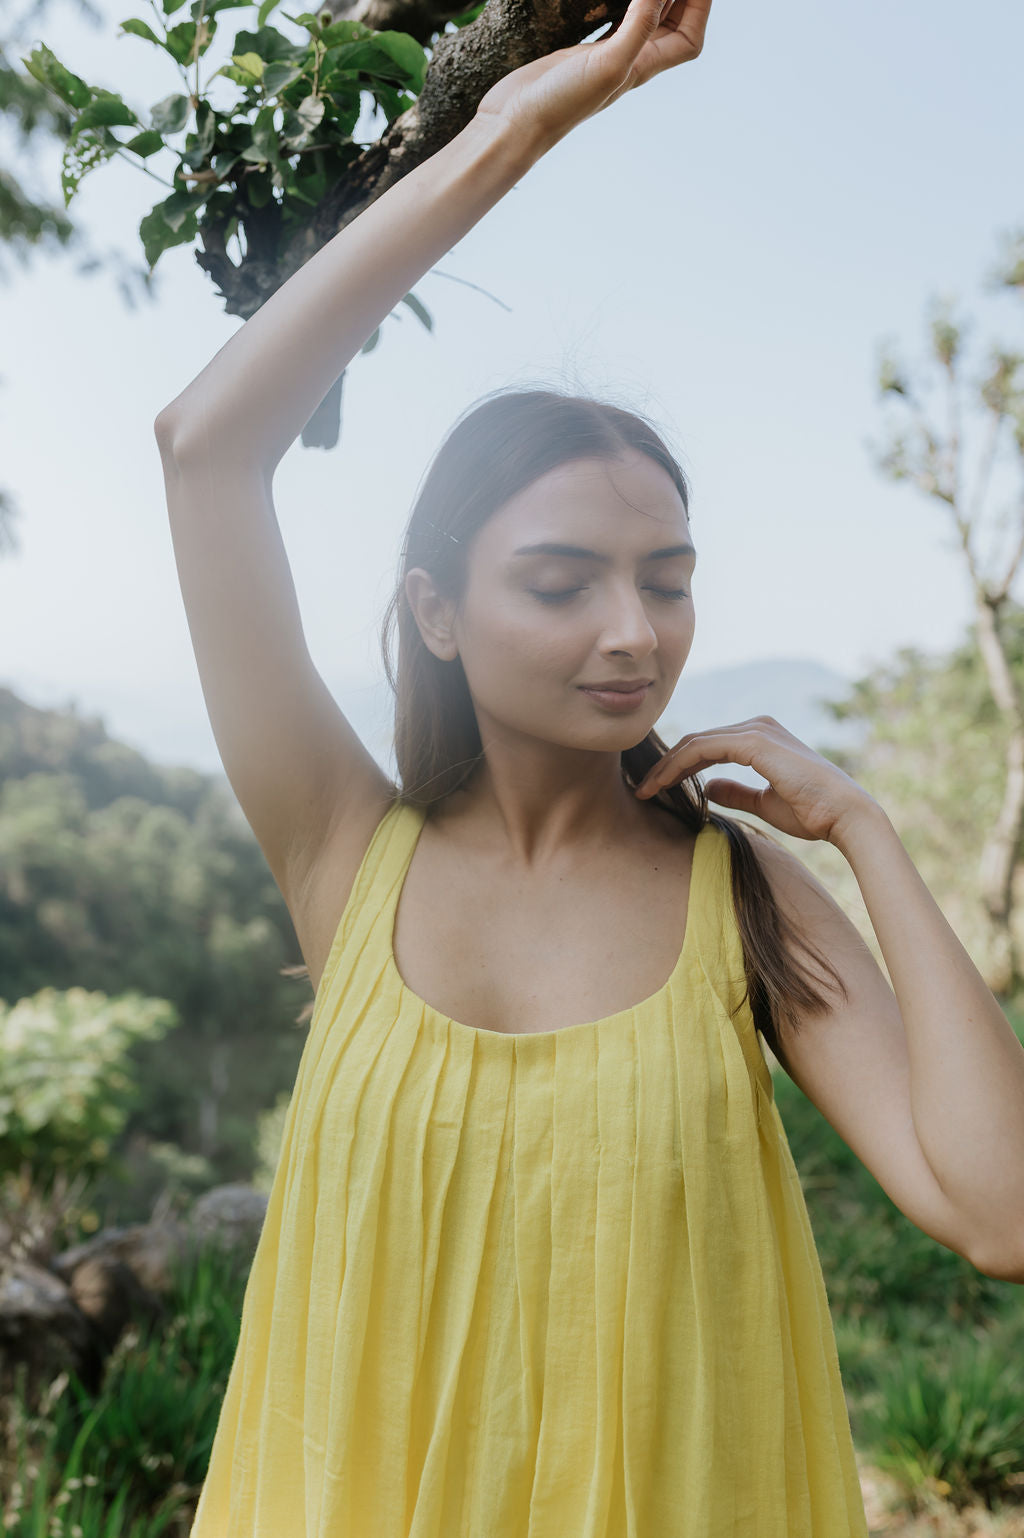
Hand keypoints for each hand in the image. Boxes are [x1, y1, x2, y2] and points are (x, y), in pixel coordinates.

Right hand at [475, 0, 712, 151]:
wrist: (516, 123)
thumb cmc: (562, 103)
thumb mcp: (609, 62)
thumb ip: (639, 25)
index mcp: (643, 68)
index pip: (688, 38)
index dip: (701, 7)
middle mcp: (629, 63)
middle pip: (671, 26)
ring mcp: (605, 57)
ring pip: (642, 20)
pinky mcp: (580, 52)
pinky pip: (612, 21)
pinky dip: (622, 2)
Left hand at [633, 714, 880, 846]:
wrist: (845, 815)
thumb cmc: (814, 812)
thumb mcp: (765, 803)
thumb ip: (737, 792)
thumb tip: (708, 788)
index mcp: (761, 738)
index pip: (707, 747)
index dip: (678, 767)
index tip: (655, 789)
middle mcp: (757, 727)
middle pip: (696, 741)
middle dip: (665, 765)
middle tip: (641, 789)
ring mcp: (756, 731)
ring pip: (695, 743)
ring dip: (666, 766)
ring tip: (645, 790)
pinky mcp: (754, 742)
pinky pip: (704, 749)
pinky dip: (679, 765)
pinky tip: (662, 783)